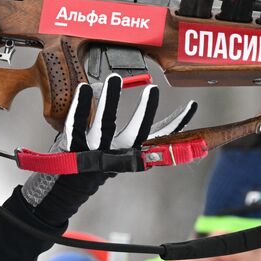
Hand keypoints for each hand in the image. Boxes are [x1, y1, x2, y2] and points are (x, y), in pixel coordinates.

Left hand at [20, 74, 195, 225]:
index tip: (191, 105)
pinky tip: (86, 87)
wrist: (68, 182)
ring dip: (111, 101)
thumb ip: (142, 124)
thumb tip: (164, 98)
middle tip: (153, 89)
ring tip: (115, 78)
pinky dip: (81, 105)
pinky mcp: (71, 145)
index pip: (159, 137)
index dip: (178, 123)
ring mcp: (93, 150)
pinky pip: (76, 123)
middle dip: (145, 112)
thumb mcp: (126, 143)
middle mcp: (116, 152)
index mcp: (132, 151)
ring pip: (104, 125)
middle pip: (135, 133)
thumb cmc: (101, 156)